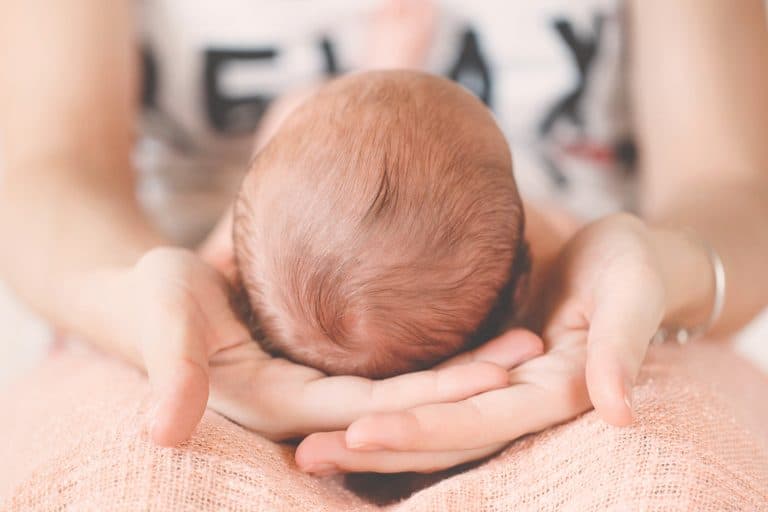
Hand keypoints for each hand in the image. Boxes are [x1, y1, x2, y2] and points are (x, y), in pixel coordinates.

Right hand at [114, 247, 536, 445]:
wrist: (141, 299)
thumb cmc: (150, 300)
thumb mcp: (159, 317)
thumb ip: (169, 365)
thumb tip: (162, 430)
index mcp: (279, 406)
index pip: (373, 406)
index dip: (435, 392)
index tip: (497, 369)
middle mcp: (308, 408)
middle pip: (402, 401)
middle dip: (467, 383)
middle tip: (533, 350)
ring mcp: (318, 388)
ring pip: (403, 386)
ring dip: (461, 368)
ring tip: (525, 339)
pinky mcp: (321, 367)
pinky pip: (387, 362)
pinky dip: (431, 349)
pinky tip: (476, 323)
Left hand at [296, 213, 683, 472]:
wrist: (621, 259)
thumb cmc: (632, 266)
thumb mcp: (632, 291)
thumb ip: (624, 344)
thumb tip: (618, 410)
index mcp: (554, 394)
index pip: (481, 423)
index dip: (423, 432)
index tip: (359, 434)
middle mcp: (518, 402)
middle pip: (442, 438)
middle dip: (376, 449)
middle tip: (304, 454)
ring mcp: (496, 389)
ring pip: (427, 424)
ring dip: (368, 439)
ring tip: (302, 448)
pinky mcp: (478, 368)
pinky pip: (428, 396)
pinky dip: (384, 409)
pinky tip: (334, 410)